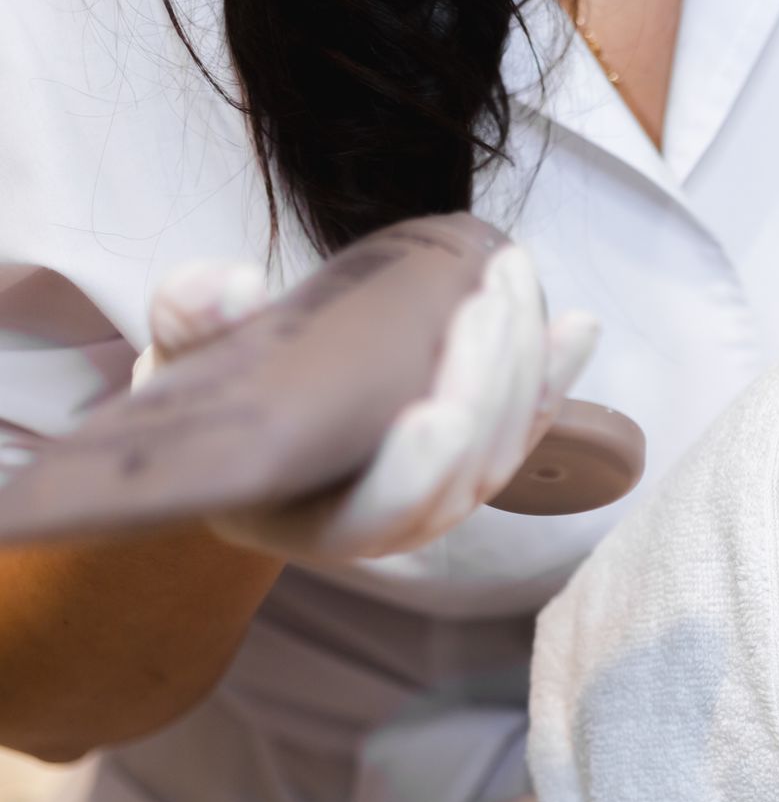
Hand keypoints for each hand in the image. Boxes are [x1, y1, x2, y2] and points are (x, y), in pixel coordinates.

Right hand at [135, 247, 599, 559]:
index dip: (414, 473)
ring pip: (506, 445)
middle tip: (485, 302)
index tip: (436, 412)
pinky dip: (558, 373)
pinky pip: (532, 422)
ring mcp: (443, 493)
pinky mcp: (478, 456)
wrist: (251, 416)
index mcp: (311, 520)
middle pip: (462, 472)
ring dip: (523, 364)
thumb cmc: (209, 400)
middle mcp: (390, 522)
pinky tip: (579, 324)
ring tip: (511, 279)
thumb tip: (226, 287)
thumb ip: (190, 326)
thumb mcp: (177, 366)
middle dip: (486, 386)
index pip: (376, 516)